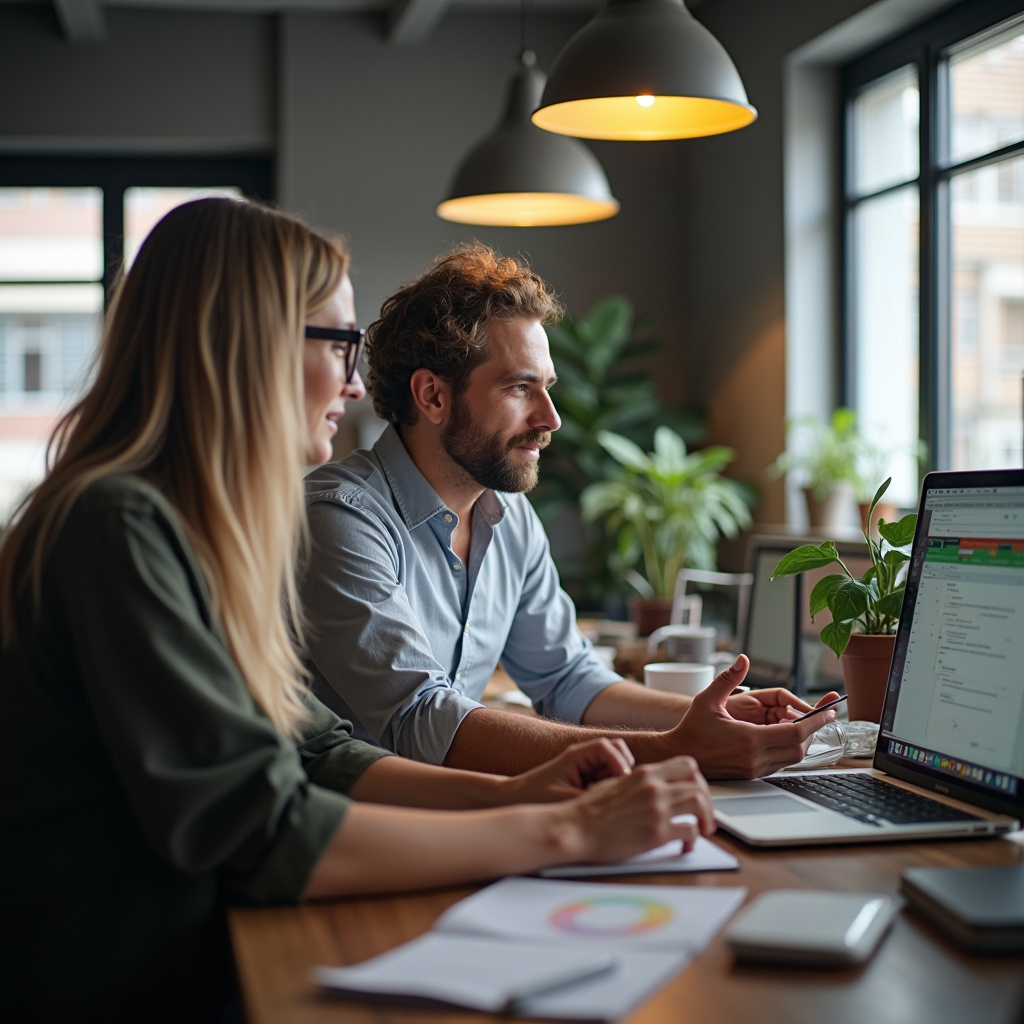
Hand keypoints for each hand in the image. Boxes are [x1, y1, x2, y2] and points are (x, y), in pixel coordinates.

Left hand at [507, 738, 634, 803]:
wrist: (516, 798)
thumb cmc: (535, 796)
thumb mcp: (563, 798)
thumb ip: (590, 797)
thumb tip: (615, 801)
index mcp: (576, 755)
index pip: (607, 747)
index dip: (619, 762)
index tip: (621, 782)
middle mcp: (583, 757)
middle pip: (616, 752)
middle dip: (622, 770)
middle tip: (617, 792)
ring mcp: (586, 767)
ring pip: (614, 766)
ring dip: (617, 780)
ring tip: (607, 799)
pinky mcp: (587, 779)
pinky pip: (607, 779)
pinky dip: (610, 788)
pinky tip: (601, 804)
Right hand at [564, 756, 714, 864]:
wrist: (574, 827)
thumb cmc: (588, 810)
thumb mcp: (614, 784)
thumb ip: (636, 783)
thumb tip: (650, 788)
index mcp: (645, 774)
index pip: (687, 765)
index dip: (698, 781)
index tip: (696, 794)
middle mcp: (654, 787)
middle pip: (699, 784)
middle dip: (708, 802)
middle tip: (706, 816)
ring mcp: (657, 809)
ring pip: (700, 804)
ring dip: (707, 819)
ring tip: (703, 831)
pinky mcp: (656, 833)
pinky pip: (690, 832)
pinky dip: (693, 840)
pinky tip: (685, 846)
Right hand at [669, 655, 836, 778]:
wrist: (680, 755)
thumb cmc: (692, 728)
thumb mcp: (707, 700)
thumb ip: (727, 679)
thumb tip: (741, 660)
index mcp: (749, 739)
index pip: (796, 732)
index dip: (816, 721)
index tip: (829, 711)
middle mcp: (755, 757)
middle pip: (799, 747)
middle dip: (813, 730)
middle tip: (822, 715)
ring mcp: (754, 769)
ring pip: (792, 757)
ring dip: (801, 740)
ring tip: (804, 723)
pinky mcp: (751, 774)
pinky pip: (780, 763)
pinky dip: (788, 749)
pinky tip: (784, 735)